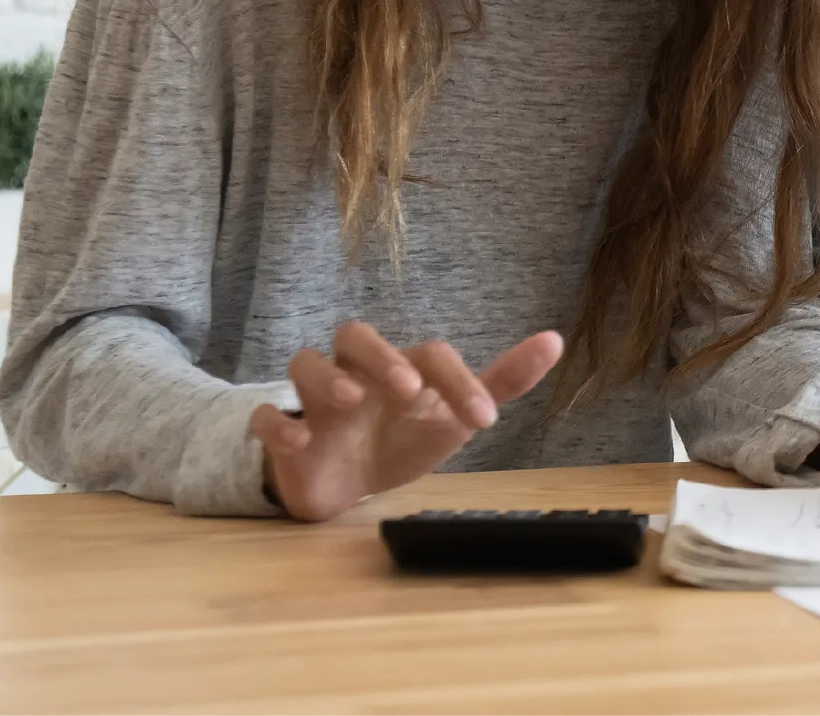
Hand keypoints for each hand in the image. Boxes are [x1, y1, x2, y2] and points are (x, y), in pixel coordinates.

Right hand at [248, 321, 564, 521]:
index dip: (459, 382)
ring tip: (352, 401)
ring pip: (304, 362)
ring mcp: (316, 401)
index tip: (486, 420)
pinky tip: (301, 442)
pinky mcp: (283, 435)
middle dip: (380, 355)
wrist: (347, 484)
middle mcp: (357, 372)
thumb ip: (501, 381)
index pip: (429, 353)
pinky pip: (264, 417)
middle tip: (407, 387)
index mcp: (401, 366)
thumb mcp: (453, 415)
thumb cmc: (402, 437)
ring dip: (326, 377)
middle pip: (355, 334)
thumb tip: (556, 339)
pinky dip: (278, 425)